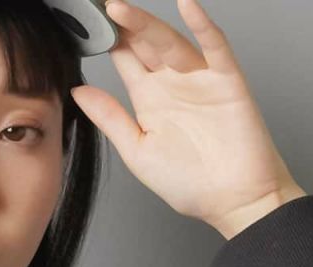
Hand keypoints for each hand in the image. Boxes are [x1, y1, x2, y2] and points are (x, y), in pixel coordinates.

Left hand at [70, 0, 305, 237]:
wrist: (233, 201)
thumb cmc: (190, 183)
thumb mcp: (137, 151)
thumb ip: (109, 119)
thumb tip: (78, 92)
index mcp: (150, 100)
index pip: (126, 61)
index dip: (107, 42)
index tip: (85, 26)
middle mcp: (173, 84)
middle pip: (144, 44)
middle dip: (123, 25)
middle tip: (100, 8)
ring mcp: (200, 78)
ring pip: (170, 41)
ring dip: (146, 23)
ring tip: (119, 8)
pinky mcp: (227, 79)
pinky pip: (215, 45)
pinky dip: (202, 24)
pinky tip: (186, 5)